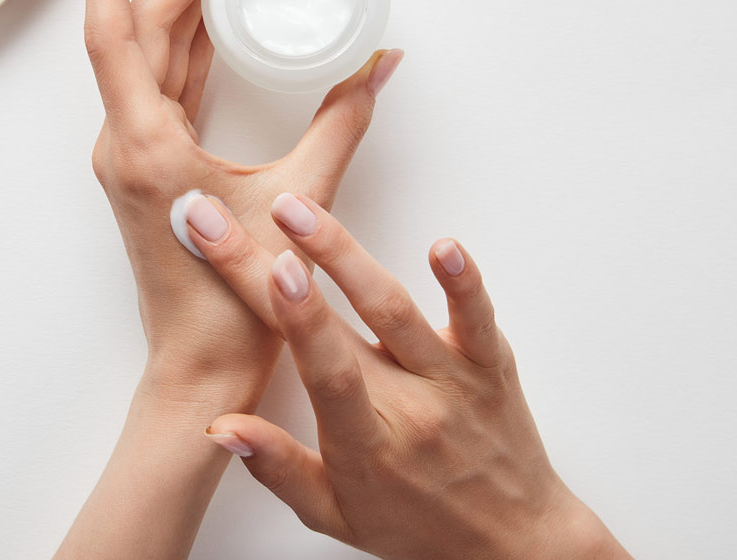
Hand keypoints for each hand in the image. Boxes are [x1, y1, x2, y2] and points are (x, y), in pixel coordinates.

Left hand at [86, 0, 404, 406]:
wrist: (200, 369)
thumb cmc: (239, 304)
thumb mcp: (300, 201)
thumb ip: (343, 123)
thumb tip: (381, 63)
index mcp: (144, 144)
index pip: (115, 32)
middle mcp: (124, 144)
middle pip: (137, 33)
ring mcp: (132, 158)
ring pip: (145, 61)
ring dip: (179, 7)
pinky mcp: (149, 171)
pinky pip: (159, 92)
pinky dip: (185, 52)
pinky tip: (211, 27)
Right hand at [188, 192, 631, 559]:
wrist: (515, 542)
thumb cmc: (416, 526)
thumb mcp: (334, 512)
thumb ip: (277, 467)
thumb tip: (221, 427)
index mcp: (367, 447)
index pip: (325, 373)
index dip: (298, 321)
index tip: (270, 272)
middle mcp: (411, 409)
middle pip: (339, 326)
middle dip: (278, 263)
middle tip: (225, 219)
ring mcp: (454, 381)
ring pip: (395, 308)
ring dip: (342, 251)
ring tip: (296, 209)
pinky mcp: (490, 362)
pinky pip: (476, 317)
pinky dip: (462, 281)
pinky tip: (442, 245)